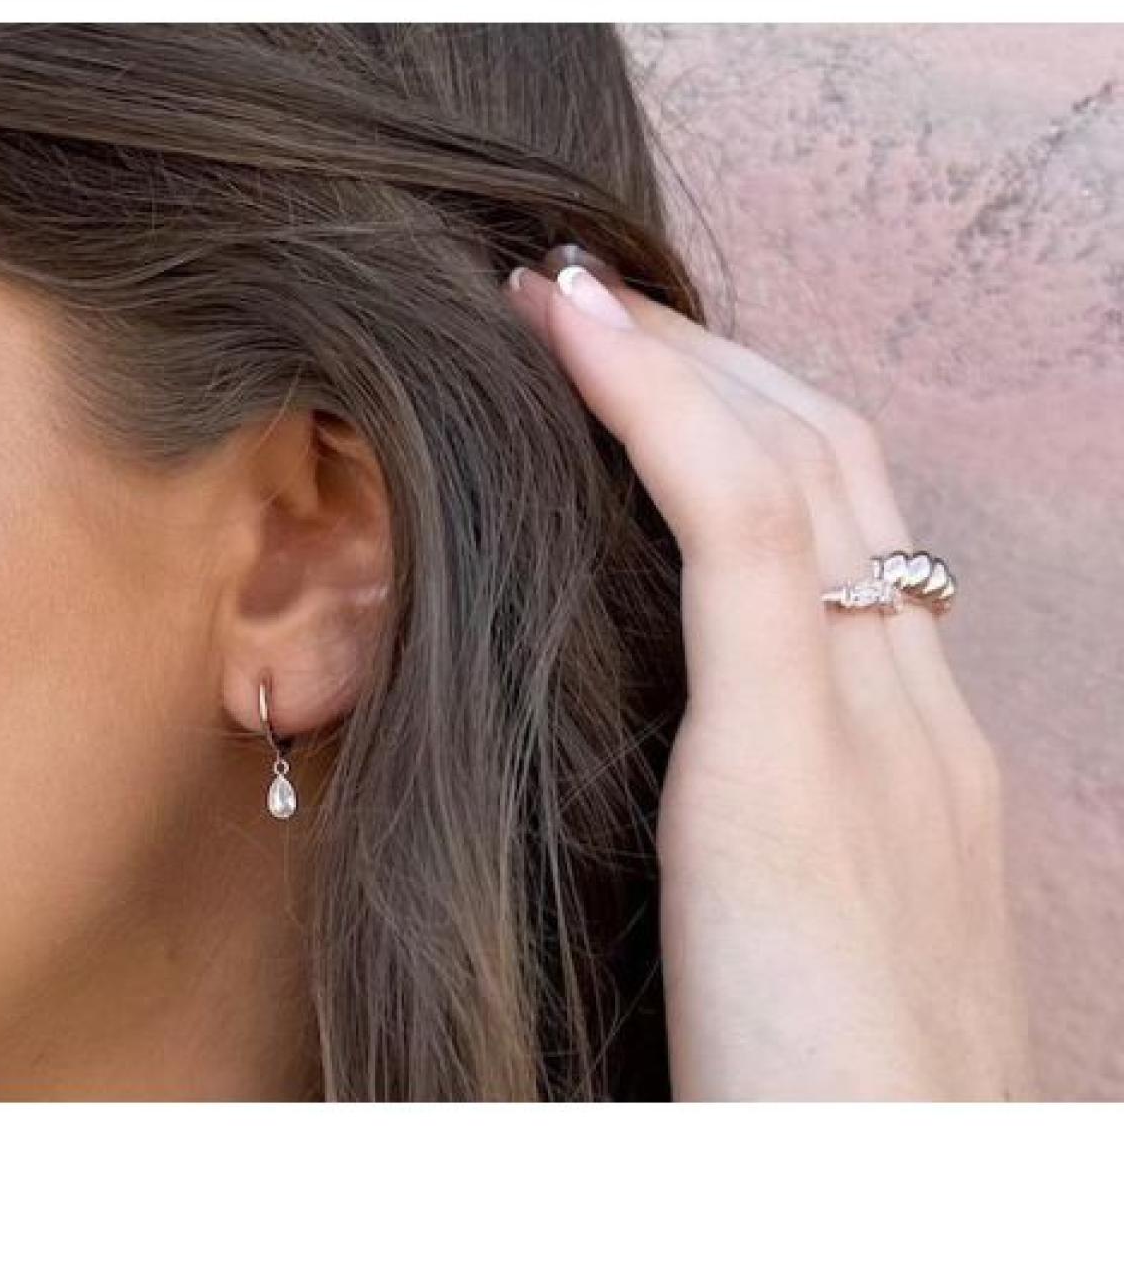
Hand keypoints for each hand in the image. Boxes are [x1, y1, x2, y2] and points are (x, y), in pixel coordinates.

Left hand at [502, 246, 1034, 1099]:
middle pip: (842, 470)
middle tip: (594, 299)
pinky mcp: (793, 769)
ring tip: (567, 293)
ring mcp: (875, 734)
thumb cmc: (824, 1123)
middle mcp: (918, 724)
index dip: (752, 430)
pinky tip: (571, 331)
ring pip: (805, 465)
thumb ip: (749, 857)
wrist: (897, 1224)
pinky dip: (655, 407)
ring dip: (681, 354)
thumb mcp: (790, 958)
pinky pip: (741, 527)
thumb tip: (645, 803)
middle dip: (719, 362)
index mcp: (918, 769)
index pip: (860, 541)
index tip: (647, 374)